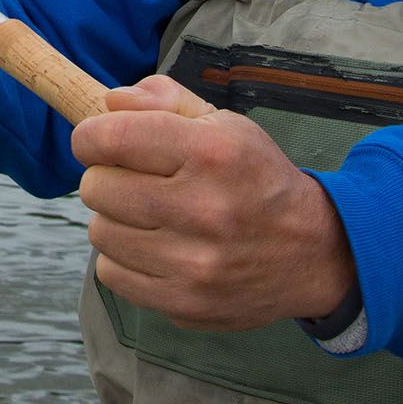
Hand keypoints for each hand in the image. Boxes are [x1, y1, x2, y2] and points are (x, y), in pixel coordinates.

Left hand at [72, 74, 356, 330]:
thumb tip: (109, 103)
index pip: (110, 137)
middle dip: (105, 177)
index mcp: (211, 153)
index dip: (90, 135)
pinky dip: (122, 258)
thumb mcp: (224, 123)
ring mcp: (194, 264)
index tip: (97, 140)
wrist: (312, 252)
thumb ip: (164, 100)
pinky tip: (152, 247)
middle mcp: (202, 209)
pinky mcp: (185, 303)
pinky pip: (111, 274)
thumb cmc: (256, 178)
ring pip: (100, 232)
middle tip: (132, 180)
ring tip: (147, 215)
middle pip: (96, 187)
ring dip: (113, 219)